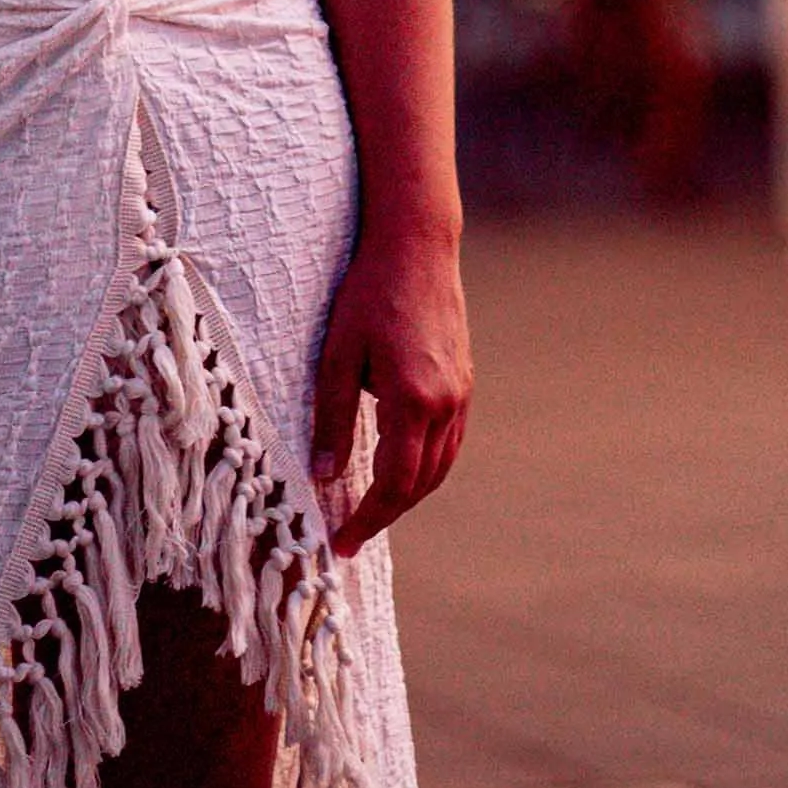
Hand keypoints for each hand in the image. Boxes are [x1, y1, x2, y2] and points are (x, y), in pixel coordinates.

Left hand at [311, 220, 470, 556]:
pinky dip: (426, 465)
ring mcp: (460, 392)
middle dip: (386, 513)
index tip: (342, 543)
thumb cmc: (369, 292)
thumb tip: (324, 475)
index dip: (369, 520)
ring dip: (408, 493)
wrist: (417, 244)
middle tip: (352, 532)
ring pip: (440, 466)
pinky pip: (449, 441)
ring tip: (373, 507)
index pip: (394, 484)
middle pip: (420, 483)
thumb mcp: (338, 353)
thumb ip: (332, 416)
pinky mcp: (463, 380)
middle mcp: (446, 403)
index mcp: (413, 400)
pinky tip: (400, 464)